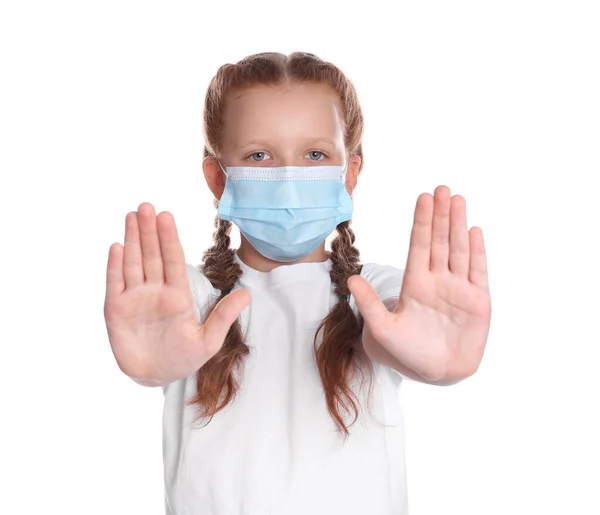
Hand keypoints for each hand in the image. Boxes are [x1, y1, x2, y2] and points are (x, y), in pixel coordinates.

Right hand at [104, 203, 250, 385]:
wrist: (156, 376)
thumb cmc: (183, 358)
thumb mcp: (209, 341)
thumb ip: (224, 317)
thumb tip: (248, 295)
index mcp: (178, 294)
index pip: (174, 260)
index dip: (170, 238)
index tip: (167, 216)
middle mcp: (156, 291)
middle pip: (152, 255)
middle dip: (149, 231)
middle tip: (147, 206)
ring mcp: (135, 298)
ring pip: (134, 263)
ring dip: (132, 240)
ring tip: (132, 215)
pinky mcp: (117, 310)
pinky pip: (115, 284)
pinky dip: (115, 266)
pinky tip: (117, 247)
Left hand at [348, 186, 490, 381]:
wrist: (438, 373)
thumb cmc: (409, 352)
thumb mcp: (384, 329)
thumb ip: (370, 304)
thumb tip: (351, 279)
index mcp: (415, 283)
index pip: (419, 246)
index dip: (421, 222)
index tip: (423, 197)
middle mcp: (438, 280)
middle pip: (439, 242)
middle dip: (440, 216)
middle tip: (441, 189)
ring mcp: (459, 289)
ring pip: (458, 250)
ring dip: (458, 226)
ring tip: (457, 200)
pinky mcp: (478, 301)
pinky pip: (477, 272)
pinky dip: (476, 252)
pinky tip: (473, 231)